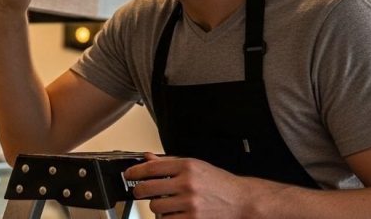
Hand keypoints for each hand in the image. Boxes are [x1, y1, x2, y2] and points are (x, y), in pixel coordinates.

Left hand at [125, 153, 252, 218]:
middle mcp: (187, 184)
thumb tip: (148, 157)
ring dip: (156, 206)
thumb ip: (170, 162)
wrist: (241, 201)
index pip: (151, 167)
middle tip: (140, 191)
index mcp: (187, 167)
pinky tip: (174, 212)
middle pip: (147, 188)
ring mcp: (189, 203)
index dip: (135, 171)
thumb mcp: (196, 166)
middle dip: (139, 190)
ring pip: (155, 207)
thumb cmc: (219, 183)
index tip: (129, 174)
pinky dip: (167, 217)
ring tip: (166, 202)